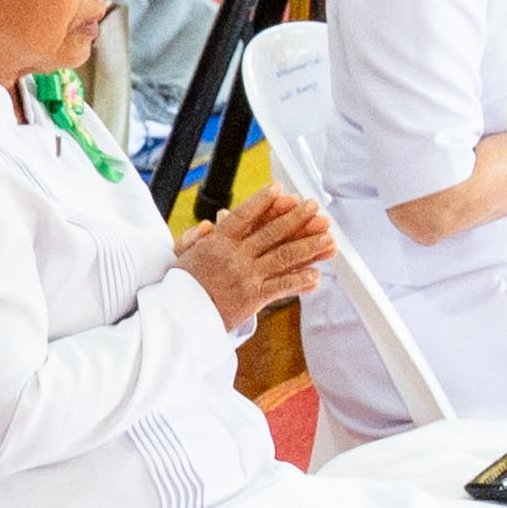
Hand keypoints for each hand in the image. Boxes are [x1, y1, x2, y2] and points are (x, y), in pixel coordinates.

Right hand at [168, 188, 335, 325]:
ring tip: (329, 238)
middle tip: (314, 207)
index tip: (280, 189)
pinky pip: (281, 286)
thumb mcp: (182, 255)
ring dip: (309, 246)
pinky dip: (300, 280)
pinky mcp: (252, 298)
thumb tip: (211, 224)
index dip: (264, 201)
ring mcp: (246, 277)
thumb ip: (197, 237)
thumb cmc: (180, 287)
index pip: (245, 215)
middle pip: (272, 232)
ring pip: (284, 257)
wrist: (178, 318)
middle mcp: (235, 256)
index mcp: (218, 242)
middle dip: (297, 218)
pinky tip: (316, 274)